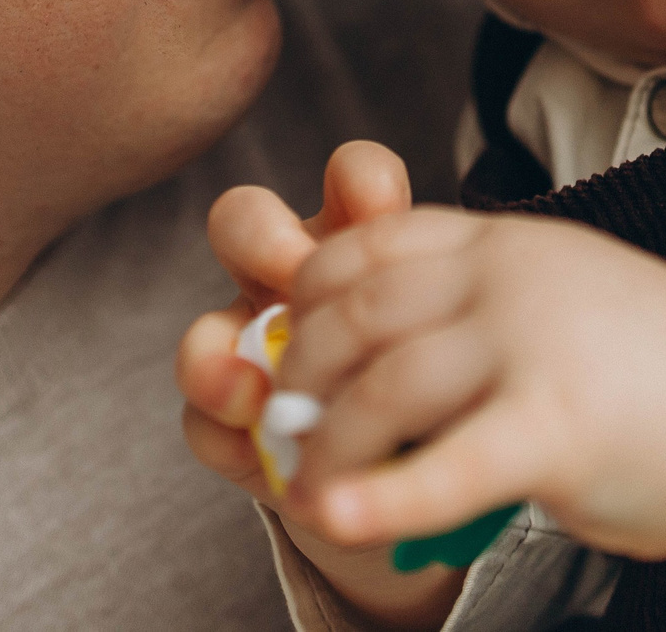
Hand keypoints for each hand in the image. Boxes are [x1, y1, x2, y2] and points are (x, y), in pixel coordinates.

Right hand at [176, 142, 459, 629]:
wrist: (433, 485)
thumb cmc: (459, 399)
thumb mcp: (465, 361)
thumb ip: (445, 337)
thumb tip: (441, 332)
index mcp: (362, 252)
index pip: (355, 180)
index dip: (359, 181)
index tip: (381, 208)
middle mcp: (293, 284)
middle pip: (247, 222)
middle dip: (261, 242)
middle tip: (288, 279)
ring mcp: (252, 352)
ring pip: (208, 327)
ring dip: (218, 355)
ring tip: (255, 395)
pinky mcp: (229, 425)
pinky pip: (201, 419)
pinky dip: (223, 433)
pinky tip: (259, 452)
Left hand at [271, 205, 665, 568]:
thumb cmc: (651, 372)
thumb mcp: (554, 300)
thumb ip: (473, 312)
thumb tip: (362, 368)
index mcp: (504, 242)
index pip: (371, 246)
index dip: (311, 297)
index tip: (291, 345)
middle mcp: (509, 276)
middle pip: (359, 313)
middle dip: (304, 377)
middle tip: (286, 432)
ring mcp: (531, 344)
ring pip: (385, 387)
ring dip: (329, 447)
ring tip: (311, 493)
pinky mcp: (555, 425)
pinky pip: (447, 464)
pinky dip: (382, 496)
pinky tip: (337, 520)